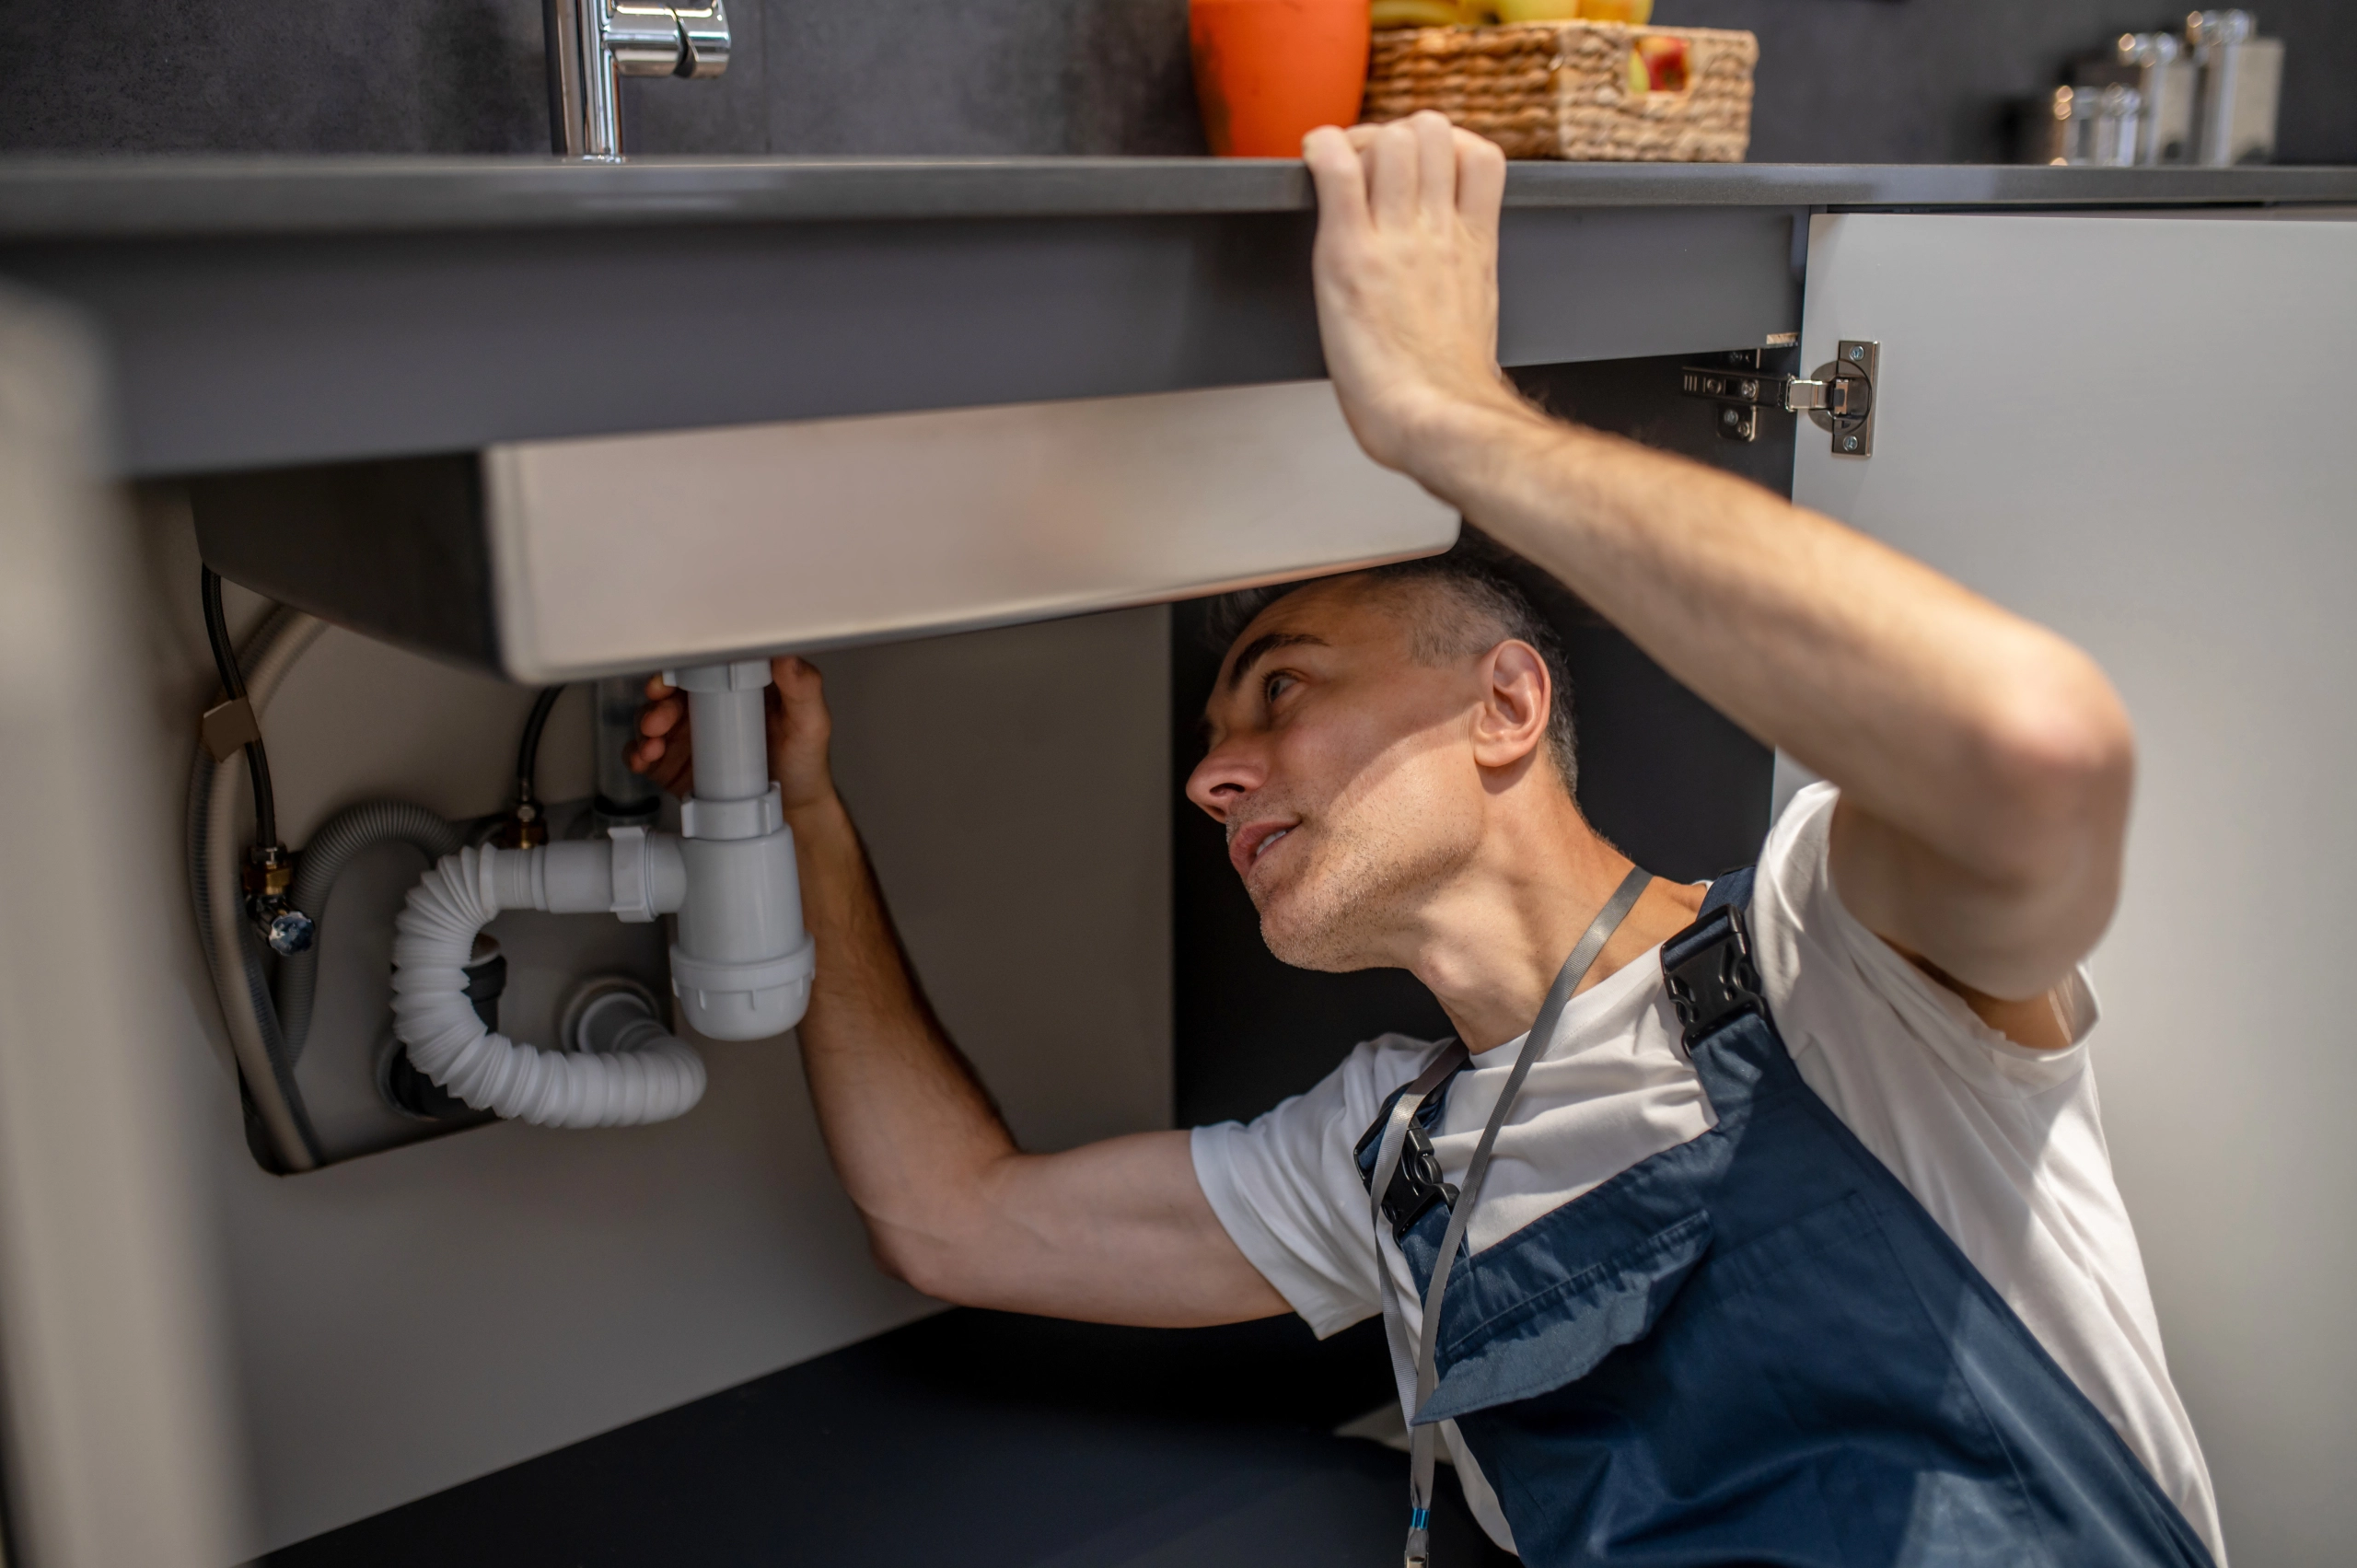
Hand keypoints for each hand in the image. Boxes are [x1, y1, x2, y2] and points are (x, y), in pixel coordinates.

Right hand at [626, 655, 838, 817]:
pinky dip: (637, 753)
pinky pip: (645, 753)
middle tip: (660, 718)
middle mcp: (709, 707)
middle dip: (658, 701)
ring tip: (654, 744)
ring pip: (652, 720)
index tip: (674, 678)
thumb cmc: (803, 763)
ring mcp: (689, 735)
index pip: (702, 666)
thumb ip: (803, 687)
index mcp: (737, 688)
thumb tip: (785, 654)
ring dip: (645, 727)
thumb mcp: (810, 722)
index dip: (683, 668)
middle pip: (670, 692)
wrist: (794, 812)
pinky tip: (645, 759)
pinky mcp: (675, 763)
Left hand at [1300, 114, 1521, 478]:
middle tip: (1369, 169)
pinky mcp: (1350, 254)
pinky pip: (1337, 170)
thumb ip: (1463, 280)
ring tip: (1341, 172)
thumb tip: (1448, 283)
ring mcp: (1395, 239)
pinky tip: (1313, 160)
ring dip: (1361, 142)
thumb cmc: (1448, 392)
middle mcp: (1437, 231)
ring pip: (1392, 138)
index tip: (1420, 166)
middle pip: (1432, 131)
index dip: (1448, 145)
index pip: (1481, 155)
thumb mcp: (1475, 317)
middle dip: (1396, 135)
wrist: (1435, 420)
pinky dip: (1321, 150)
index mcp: (1472, 246)